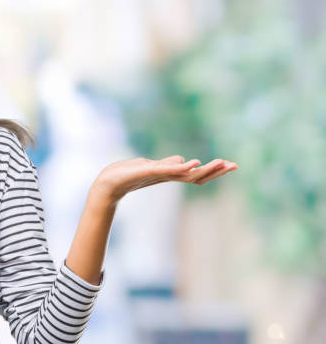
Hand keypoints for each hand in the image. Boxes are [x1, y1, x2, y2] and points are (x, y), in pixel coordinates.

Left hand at [89, 155, 237, 206]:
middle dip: (216, 171)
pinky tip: (194, 163)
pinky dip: (181, 167)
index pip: (196, 173)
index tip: (231, 165)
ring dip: (204, 169)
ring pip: (186, 173)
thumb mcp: (151, 166)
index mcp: (170, 174)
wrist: (108, 183)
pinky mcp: (148, 171)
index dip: (213, 170)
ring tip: (221, 163)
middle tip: (235, 165)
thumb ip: (167, 164)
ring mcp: (159, 175)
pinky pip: (168, 170)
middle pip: (197, 175)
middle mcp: (167, 176)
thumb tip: (182, 159)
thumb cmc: (128, 175)